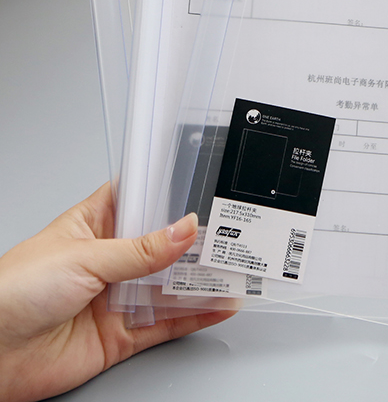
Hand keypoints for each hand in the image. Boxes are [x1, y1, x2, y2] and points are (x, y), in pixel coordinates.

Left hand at [0, 183, 236, 401]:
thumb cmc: (13, 291)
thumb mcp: (84, 258)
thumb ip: (139, 250)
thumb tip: (184, 230)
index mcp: (94, 224)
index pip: (140, 197)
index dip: (170, 189)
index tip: (204, 182)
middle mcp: (109, 259)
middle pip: (163, 244)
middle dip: (196, 238)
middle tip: (232, 230)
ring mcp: (117, 296)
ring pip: (170, 284)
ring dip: (202, 278)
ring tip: (235, 268)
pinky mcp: (121, 334)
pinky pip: (167, 323)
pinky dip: (196, 315)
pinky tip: (218, 305)